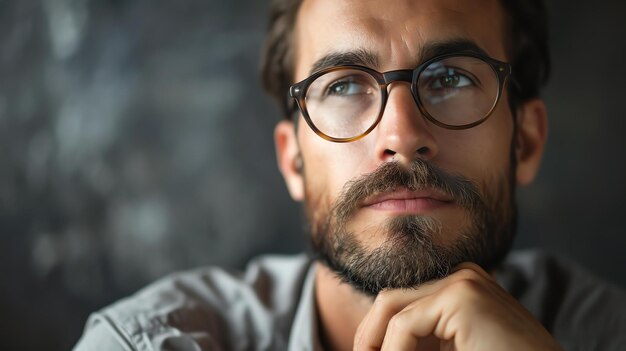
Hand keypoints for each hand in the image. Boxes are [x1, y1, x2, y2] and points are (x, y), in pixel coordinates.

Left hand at [353, 262, 562, 350]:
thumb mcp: (453, 350)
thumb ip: (423, 343)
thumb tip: (372, 345)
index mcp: (461, 288)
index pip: (402, 304)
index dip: (377, 335)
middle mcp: (462, 276)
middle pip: (391, 300)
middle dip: (370, 336)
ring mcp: (463, 280)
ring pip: (391, 308)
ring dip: (376, 343)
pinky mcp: (462, 295)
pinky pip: (405, 325)